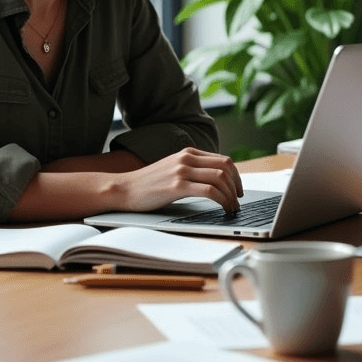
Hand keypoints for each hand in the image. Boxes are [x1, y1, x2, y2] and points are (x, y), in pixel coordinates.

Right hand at [116, 147, 243, 212]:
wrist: (123, 188)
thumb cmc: (149, 183)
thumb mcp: (173, 168)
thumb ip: (192, 169)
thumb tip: (217, 180)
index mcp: (189, 152)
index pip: (223, 160)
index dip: (236, 176)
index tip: (238, 190)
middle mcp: (187, 158)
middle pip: (226, 167)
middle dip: (237, 185)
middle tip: (238, 200)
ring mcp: (182, 171)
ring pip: (220, 178)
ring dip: (231, 195)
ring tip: (232, 208)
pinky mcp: (177, 186)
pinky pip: (209, 191)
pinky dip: (222, 200)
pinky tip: (223, 208)